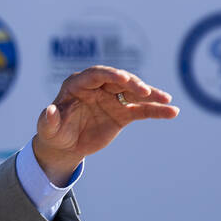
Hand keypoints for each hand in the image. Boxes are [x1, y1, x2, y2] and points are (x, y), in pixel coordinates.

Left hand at [32, 66, 178, 184]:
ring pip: (134, 93)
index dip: (111, 75)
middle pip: (119, 80)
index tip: (124, 79)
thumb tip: (50, 111)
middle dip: (133, 84)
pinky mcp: (122, 113)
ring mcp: (112, 99)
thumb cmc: (54, 133)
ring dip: (151, 95)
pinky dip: (156, 110)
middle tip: (145, 91)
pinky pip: (141, 110)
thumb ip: (49, 120)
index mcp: (78, 84)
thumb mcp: (48, 129)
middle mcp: (98, 88)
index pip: (96, 74)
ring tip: (166, 99)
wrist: (64, 147)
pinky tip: (172, 112)